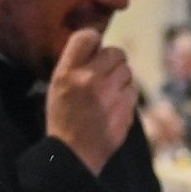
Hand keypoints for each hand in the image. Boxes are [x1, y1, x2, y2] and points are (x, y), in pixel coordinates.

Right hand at [46, 29, 136, 173]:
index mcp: (68, 72)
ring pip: (128, 71)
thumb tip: (97, 44)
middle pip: (116, 52)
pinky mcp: (125, 108)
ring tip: (108, 94)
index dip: (95, 42)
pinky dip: (127, 97)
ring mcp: (110, 94)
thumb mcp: (57, 86)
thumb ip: (75, 64)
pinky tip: (114, 107)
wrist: (73, 154)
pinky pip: (133, 90)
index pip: (87, 37)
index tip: (95, 51)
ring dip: (121, 80)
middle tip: (105, 75)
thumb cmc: (64, 118)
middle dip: (113, 62)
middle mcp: (90, 78)